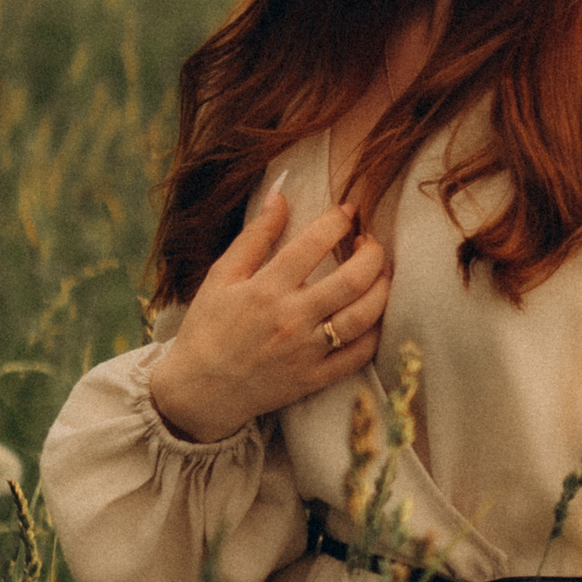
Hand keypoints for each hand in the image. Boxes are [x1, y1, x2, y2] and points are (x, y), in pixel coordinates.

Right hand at [145, 187, 390, 442]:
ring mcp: (306, 352)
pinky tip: (375, 313)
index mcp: (264, 290)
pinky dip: (376, 332)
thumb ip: (255, 235)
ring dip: (383, 288)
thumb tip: (281, 190)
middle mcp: (290, 320)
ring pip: (364, 316)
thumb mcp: (221, 276)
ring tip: (382, 272)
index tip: (349, 211)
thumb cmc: (208, 327)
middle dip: (372, 252)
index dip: (339, 220)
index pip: (314, 244)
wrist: (199, 391)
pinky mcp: (315, 378)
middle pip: (353, 279)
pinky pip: (359, 355)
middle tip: (369, 242)